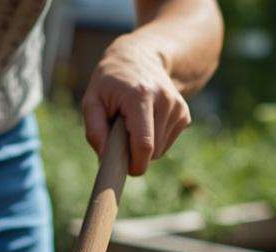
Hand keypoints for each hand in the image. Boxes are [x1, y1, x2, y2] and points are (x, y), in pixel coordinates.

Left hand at [81, 36, 191, 175]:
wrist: (140, 58)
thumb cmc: (110, 83)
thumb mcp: (92, 100)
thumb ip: (94, 130)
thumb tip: (106, 160)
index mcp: (140, 96)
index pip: (144, 144)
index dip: (135, 164)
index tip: (123, 169)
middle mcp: (164, 100)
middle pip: (152, 152)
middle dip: (134, 154)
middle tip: (120, 136)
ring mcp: (177, 107)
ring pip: (160, 151)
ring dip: (143, 146)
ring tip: (133, 123)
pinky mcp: (184, 114)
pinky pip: (167, 143)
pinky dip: (154, 140)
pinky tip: (147, 121)